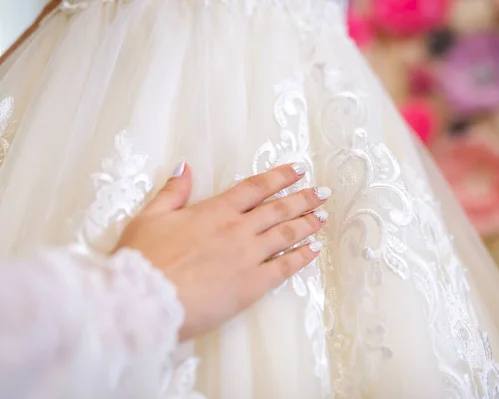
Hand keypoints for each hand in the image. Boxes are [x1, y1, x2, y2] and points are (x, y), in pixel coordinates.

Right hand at [113, 162, 329, 339]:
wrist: (145, 300)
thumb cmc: (143, 260)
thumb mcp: (150, 217)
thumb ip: (172, 192)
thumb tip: (184, 167)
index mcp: (214, 211)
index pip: (255, 188)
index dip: (279, 176)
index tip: (298, 169)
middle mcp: (237, 229)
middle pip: (278, 209)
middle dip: (303, 198)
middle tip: (322, 192)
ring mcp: (248, 256)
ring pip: (286, 234)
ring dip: (307, 223)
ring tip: (323, 216)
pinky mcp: (252, 285)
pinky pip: (285, 268)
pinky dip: (301, 257)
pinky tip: (314, 250)